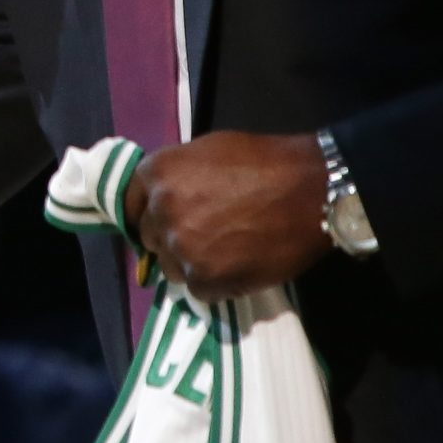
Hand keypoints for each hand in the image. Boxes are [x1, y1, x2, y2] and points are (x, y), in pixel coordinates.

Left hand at [123, 131, 330, 298]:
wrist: (311, 191)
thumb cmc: (263, 163)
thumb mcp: (205, 153)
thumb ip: (175, 177)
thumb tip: (160, 198)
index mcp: (156, 173)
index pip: (131, 205)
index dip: (148, 215)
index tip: (163, 223)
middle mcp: (160, 210)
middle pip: (150, 237)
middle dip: (172, 238)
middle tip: (206, 235)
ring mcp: (181, 247)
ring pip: (171, 267)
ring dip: (192, 264)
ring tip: (226, 252)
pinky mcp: (205, 279)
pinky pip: (198, 290)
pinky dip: (217, 284)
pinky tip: (239, 267)